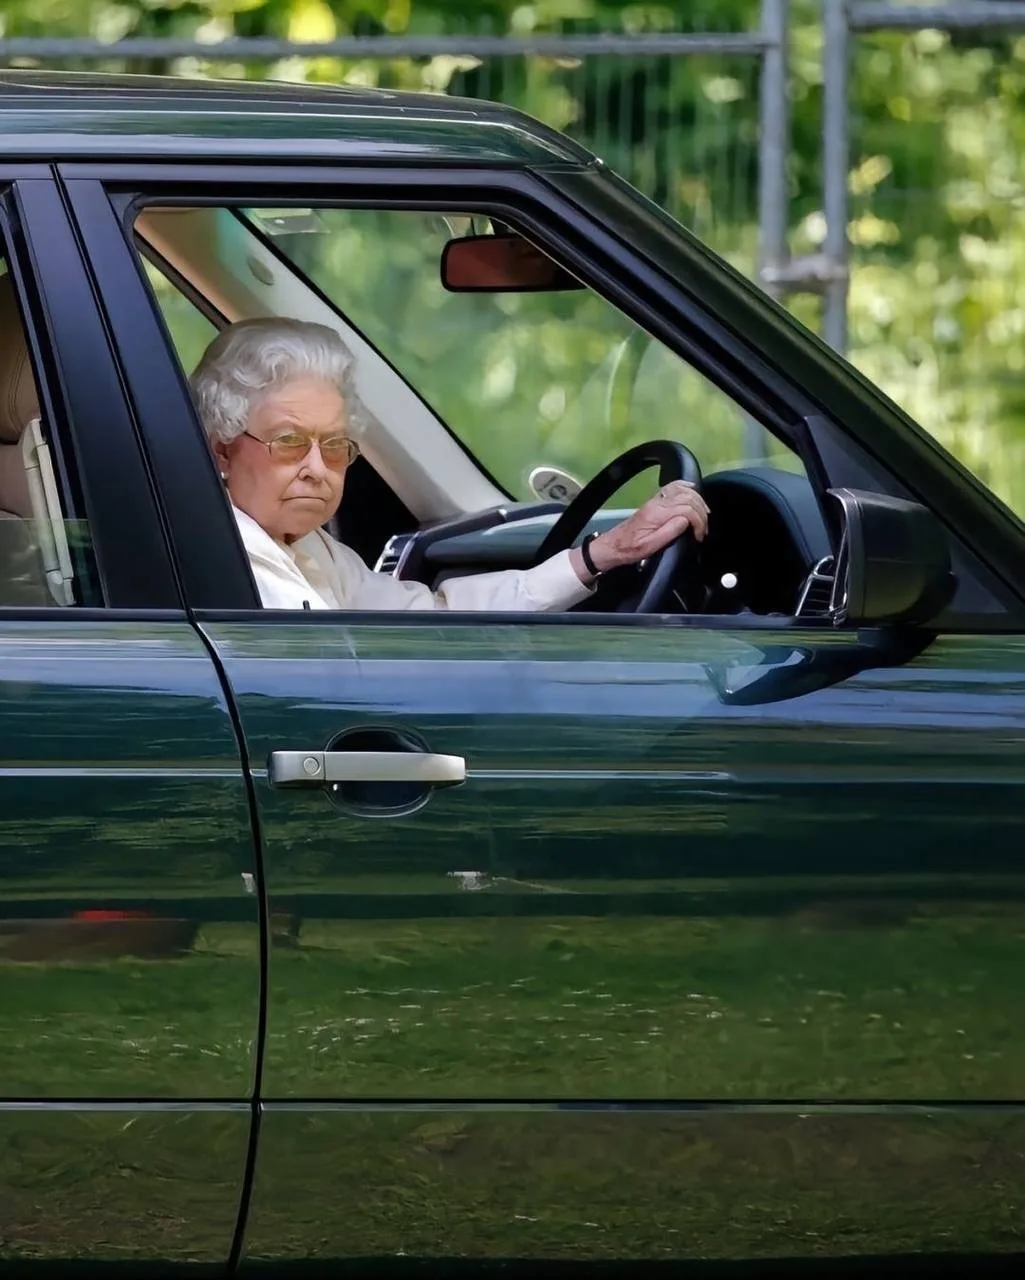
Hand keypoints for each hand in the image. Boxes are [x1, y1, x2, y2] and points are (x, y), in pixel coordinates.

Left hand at [570, 480, 708, 580]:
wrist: (613, 545)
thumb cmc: (630, 549)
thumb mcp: (649, 547)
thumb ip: (668, 533)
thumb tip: (686, 521)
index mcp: (656, 514)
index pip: (687, 509)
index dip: (699, 522)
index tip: (699, 536)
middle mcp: (657, 503)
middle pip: (688, 498)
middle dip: (701, 513)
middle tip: (703, 530)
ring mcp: (656, 500)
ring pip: (683, 490)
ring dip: (698, 501)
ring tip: (704, 516)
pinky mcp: (655, 501)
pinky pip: (673, 487)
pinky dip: (685, 486)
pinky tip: (693, 490)